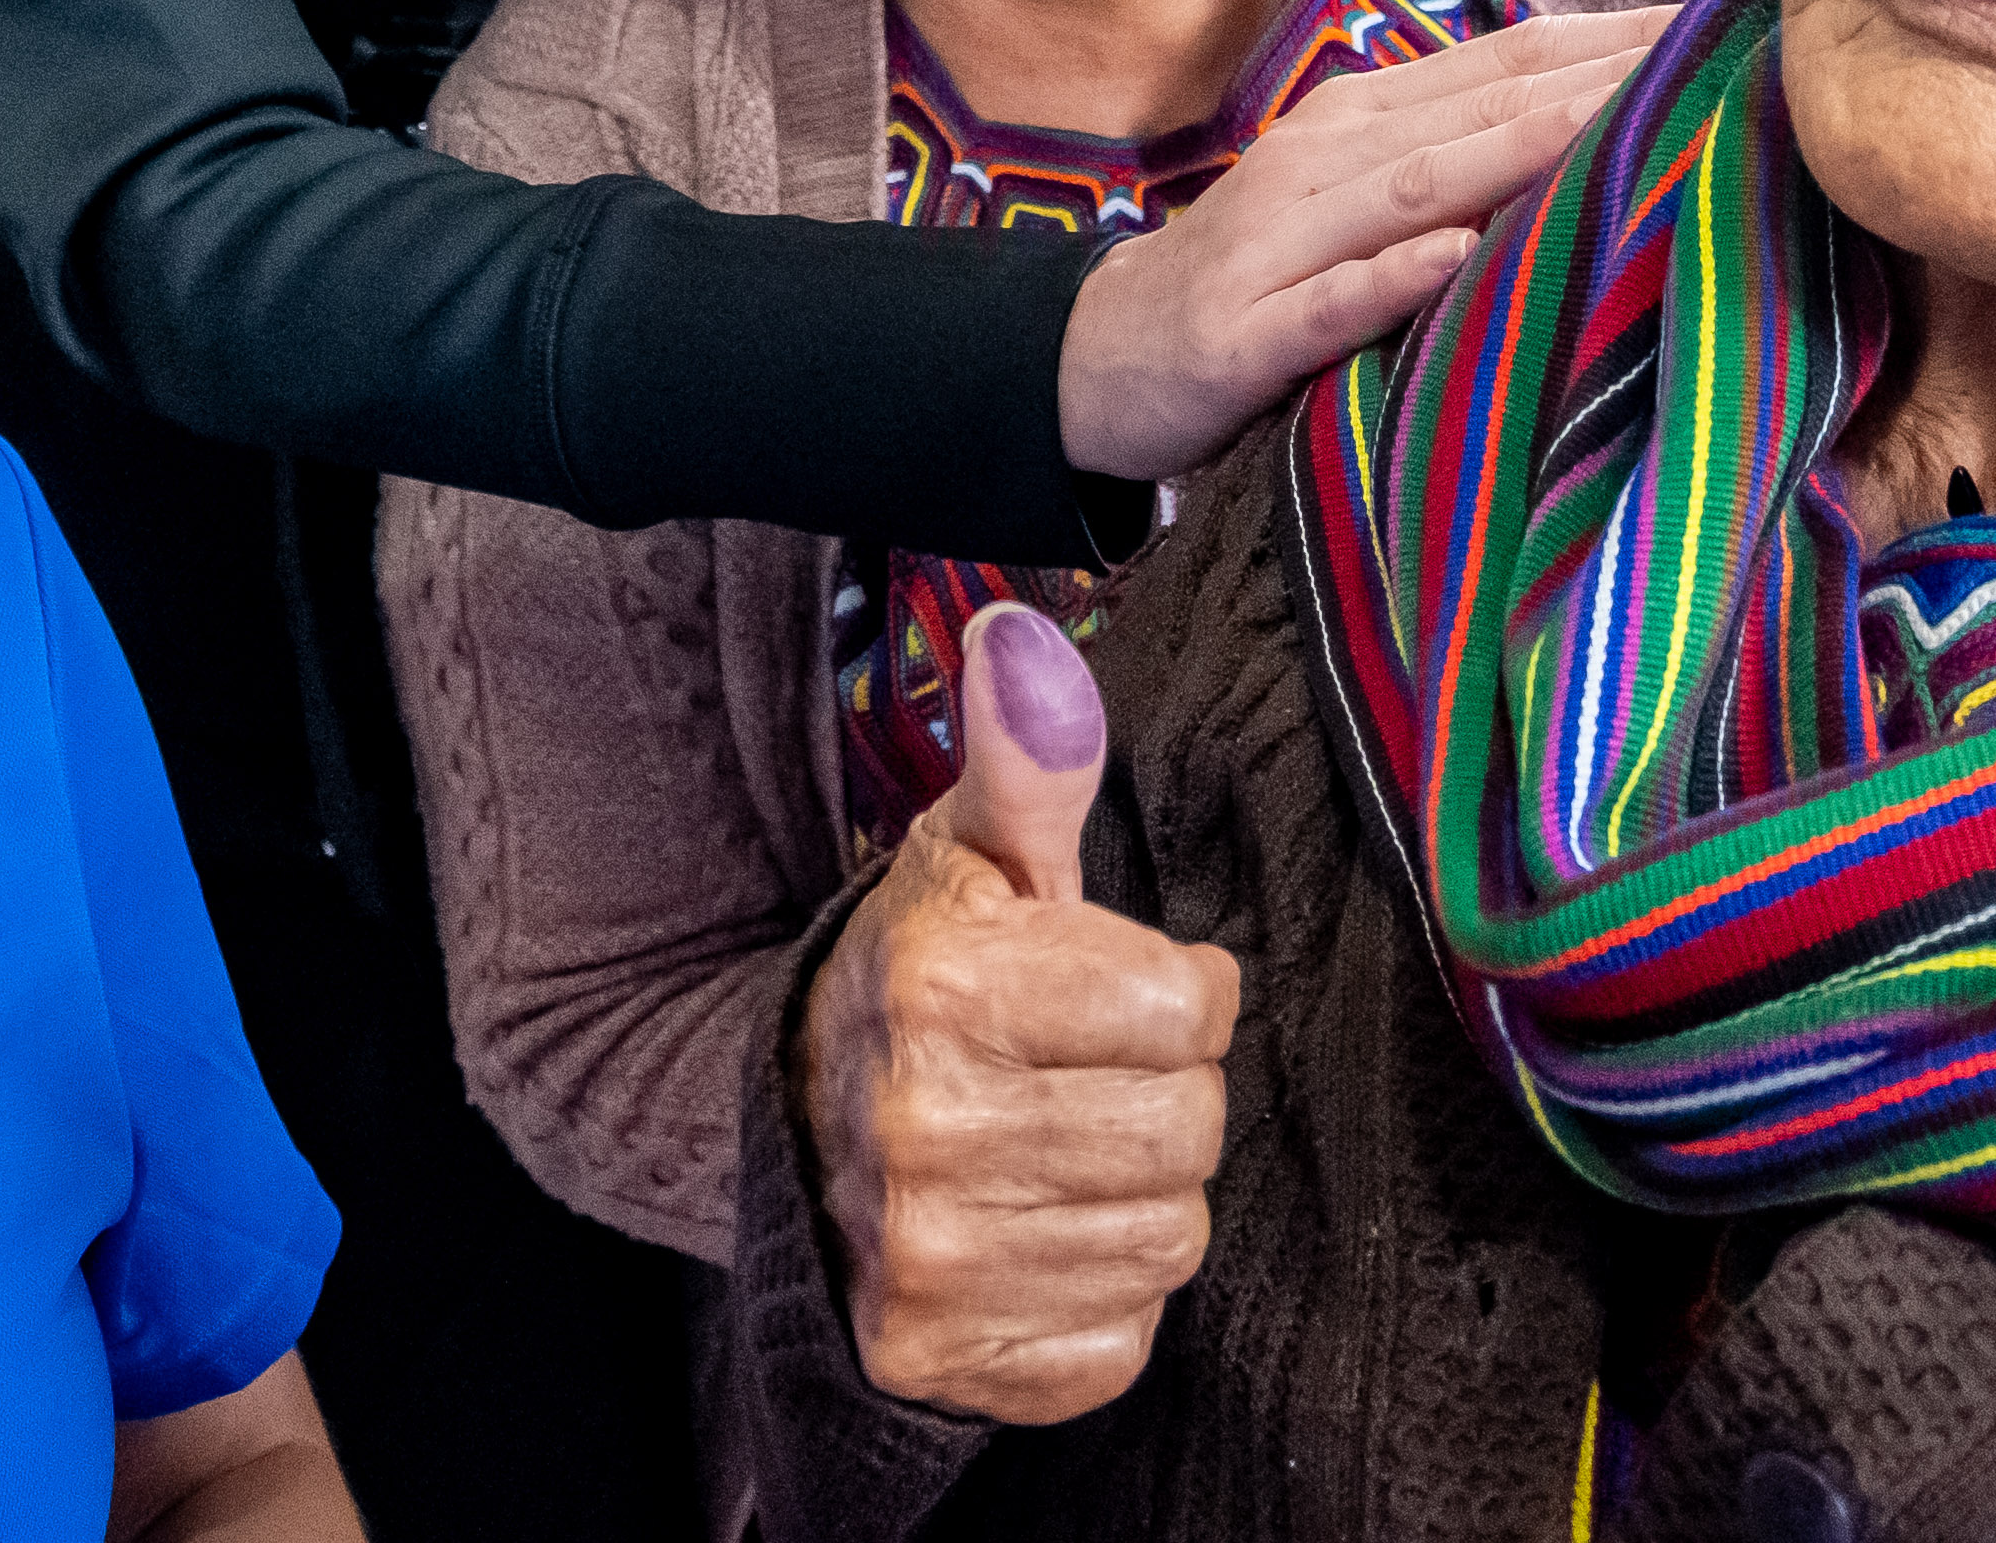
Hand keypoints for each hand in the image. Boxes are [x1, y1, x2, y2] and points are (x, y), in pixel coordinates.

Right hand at [797, 603, 1234, 1423]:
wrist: (807, 1139)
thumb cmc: (929, 982)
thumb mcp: (975, 858)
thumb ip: (1029, 758)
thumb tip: (1028, 637)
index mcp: (941, 988)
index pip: (1188, 1010)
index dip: (1178, 994)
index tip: (1117, 989)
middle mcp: (924, 1128)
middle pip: (1189, 1132)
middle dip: (1166, 1094)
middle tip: (1092, 1072)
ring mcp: (931, 1258)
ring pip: (1167, 1240)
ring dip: (1140, 1196)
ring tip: (1066, 1148)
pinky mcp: (948, 1357)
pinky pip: (1121, 1341)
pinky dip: (1101, 1296)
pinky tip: (1043, 1236)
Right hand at [1057, 10, 1655, 480]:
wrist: (1098, 353)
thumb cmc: (1259, 269)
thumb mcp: (1350, 191)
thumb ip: (1455, 152)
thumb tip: (1599, 113)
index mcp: (1360, 119)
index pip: (1501, 63)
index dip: (1606, 38)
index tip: (1716, 17)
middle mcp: (1322, 162)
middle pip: (1474, 114)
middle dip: (1592, 84)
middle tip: (1708, 59)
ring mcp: (1277, 245)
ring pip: (1410, 192)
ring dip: (1512, 157)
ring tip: (1613, 128)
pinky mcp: (1240, 337)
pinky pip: (1327, 303)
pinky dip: (1391, 278)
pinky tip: (1456, 258)